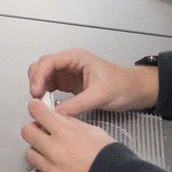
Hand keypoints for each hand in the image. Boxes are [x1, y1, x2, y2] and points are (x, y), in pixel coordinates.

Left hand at [22, 99, 115, 171]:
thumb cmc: (113, 159)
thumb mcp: (95, 132)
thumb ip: (72, 123)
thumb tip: (56, 117)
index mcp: (66, 132)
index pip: (36, 111)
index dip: (36, 109)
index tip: (38, 112)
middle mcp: (55, 150)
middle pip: (26, 132)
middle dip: (34, 131)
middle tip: (44, 135)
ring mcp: (52, 171)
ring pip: (29, 154)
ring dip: (38, 154)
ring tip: (53, 158)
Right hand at [26, 48, 157, 116]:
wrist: (134, 90)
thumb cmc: (120, 85)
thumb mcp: (99, 95)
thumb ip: (76, 104)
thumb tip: (55, 114)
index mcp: (75, 57)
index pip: (48, 62)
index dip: (39, 76)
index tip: (36, 93)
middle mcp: (67, 63)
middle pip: (41, 67)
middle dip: (36, 81)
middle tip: (37, 100)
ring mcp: (66, 73)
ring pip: (43, 77)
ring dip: (39, 89)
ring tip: (42, 104)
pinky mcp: (68, 84)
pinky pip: (50, 87)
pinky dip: (46, 95)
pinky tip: (48, 106)